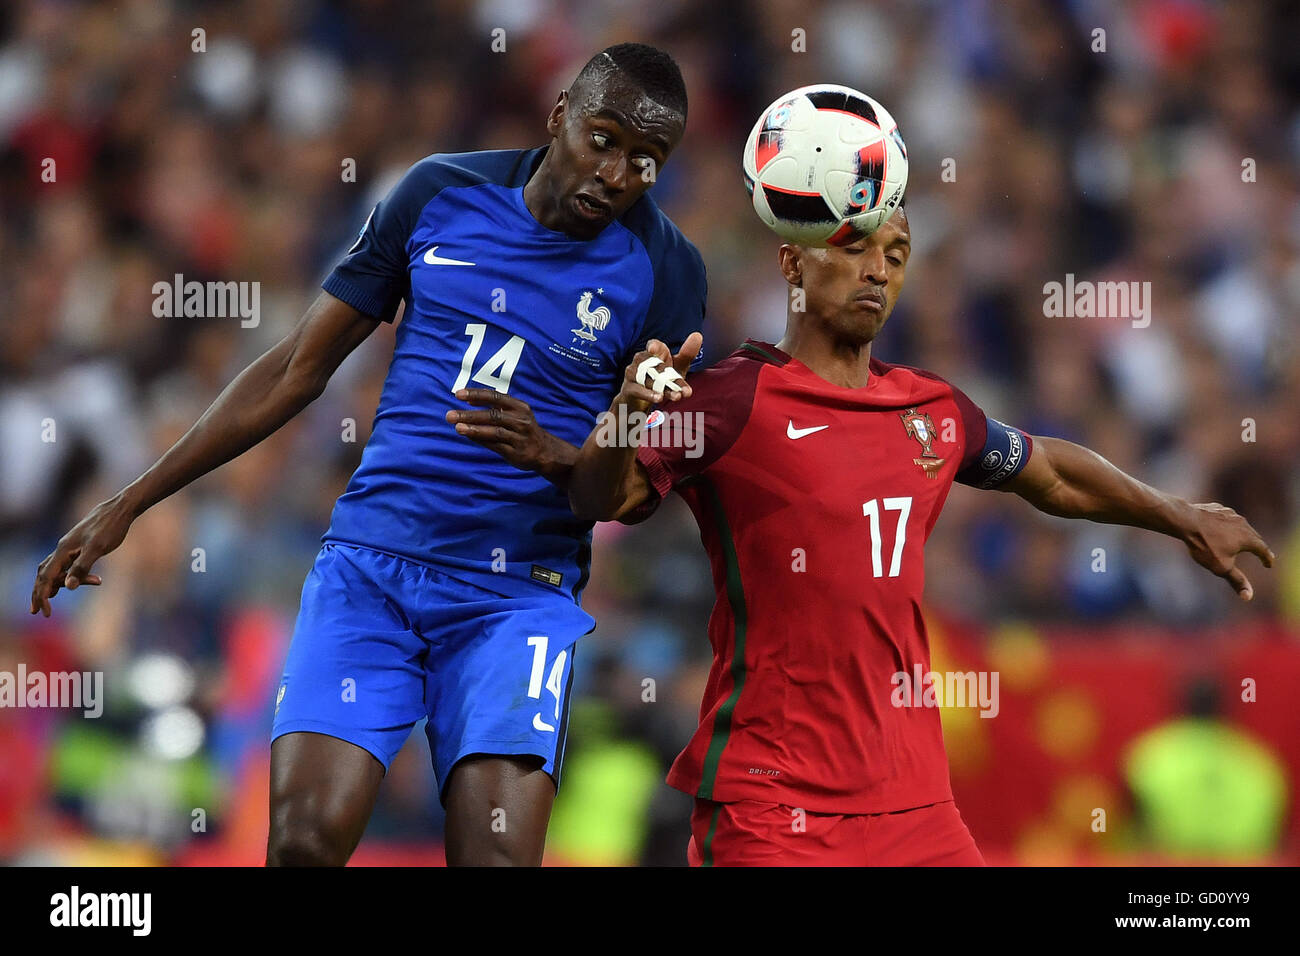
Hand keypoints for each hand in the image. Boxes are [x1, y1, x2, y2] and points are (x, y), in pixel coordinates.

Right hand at [31, 495, 134, 616]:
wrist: (119, 509)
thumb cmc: (110, 528)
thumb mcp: (98, 549)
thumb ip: (81, 567)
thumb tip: (68, 586)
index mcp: (63, 550)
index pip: (46, 577)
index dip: (42, 595)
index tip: (45, 613)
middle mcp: (62, 548)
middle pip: (44, 574)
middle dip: (40, 593)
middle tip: (40, 612)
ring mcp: (70, 546)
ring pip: (53, 568)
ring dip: (51, 584)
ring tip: (50, 599)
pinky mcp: (79, 545)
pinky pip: (64, 563)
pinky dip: (62, 575)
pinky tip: (69, 581)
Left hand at [446, 388, 571, 476]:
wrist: (544, 451)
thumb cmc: (523, 429)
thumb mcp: (514, 414)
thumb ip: (494, 408)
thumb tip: (468, 402)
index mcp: (519, 407)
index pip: (495, 397)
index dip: (476, 395)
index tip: (458, 394)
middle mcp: (520, 420)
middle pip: (493, 415)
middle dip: (470, 415)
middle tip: (449, 415)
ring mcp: (519, 437)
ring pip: (494, 431)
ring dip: (474, 429)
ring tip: (457, 427)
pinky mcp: (516, 452)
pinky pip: (495, 445)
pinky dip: (481, 440)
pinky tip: (469, 436)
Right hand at [616, 332, 703, 414]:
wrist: (638, 403)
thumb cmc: (659, 381)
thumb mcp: (676, 369)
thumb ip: (686, 355)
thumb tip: (698, 335)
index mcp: (652, 354)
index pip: (654, 346)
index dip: (654, 346)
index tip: (653, 348)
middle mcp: (641, 362)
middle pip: (656, 367)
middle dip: (671, 377)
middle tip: (684, 389)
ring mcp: (632, 374)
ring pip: (649, 380)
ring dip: (663, 389)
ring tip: (677, 396)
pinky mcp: (628, 389)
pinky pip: (638, 390)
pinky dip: (649, 394)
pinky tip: (659, 398)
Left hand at [1180, 502, 1274, 600]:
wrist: (1185, 520)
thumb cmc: (1204, 545)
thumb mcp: (1221, 567)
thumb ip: (1236, 581)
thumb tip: (1249, 596)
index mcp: (1248, 538)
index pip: (1263, 550)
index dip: (1267, 558)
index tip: (1269, 564)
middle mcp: (1243, 523)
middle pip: (1254, 536)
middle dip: (1258, 546)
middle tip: (1261, 552)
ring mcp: (1230, 513)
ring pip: (1240, 525)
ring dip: (1243, 533)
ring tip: (1243, 540)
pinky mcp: (1217, 508)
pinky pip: (1226, 518)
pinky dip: (1228, 525)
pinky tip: (1223, 527)